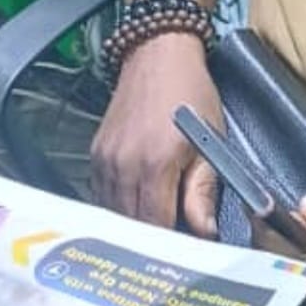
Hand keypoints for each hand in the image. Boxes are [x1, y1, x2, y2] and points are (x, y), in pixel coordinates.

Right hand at [90, 34, 222, 236]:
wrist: (158, 55)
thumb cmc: (190, 93)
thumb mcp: (209, 142)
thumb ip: (203, 192)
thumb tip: (205, 233)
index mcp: (155, 165)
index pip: (157, 226)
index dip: (172, 244)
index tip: (186, 250)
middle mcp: (123, 165)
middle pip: (132, 224)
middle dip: (153, 239)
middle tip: (174, 242)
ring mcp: (105, 160)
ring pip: (114, 213)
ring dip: (134, 223)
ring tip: (157, 226)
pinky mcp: (96, 154)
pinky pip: (102, 194)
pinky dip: (118, 206)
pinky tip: (137, 205)